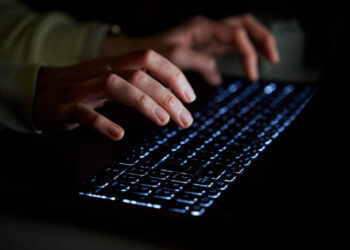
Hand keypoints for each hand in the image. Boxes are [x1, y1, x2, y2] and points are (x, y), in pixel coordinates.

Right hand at [34, 50, 195, 139]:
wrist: (37, 91)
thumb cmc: (81, 88)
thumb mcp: (110, 80)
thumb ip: (136, 85)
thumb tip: (169, 99)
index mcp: (113, 64)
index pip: (148, 58)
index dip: (172, 74)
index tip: (189, 97)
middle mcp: (100, 71)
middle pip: (138, 75)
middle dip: (167, 97)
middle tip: (185, 120)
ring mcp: (82, 88)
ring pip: (115, 86)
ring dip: (144, 103)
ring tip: (163, 122)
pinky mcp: (65, 108)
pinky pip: (84, 113)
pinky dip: (103, 123)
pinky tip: (119, 134)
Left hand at [100, 14, 278, 84]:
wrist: (138, 55)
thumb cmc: (151, 54)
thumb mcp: (175, 58)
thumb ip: (199, 63)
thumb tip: (217, 74)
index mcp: (202, 27)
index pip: (236, 34)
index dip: (247, 53)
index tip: (250, 75)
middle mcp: (208, 28)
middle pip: (244, 25)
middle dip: (262, 38)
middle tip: (273, 56)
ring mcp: (208, 37)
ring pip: (239, 34)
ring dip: (255, 46)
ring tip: (268, 59)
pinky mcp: (205, 48)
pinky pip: (226, 50)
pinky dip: (237, 59)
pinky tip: (242, 72)